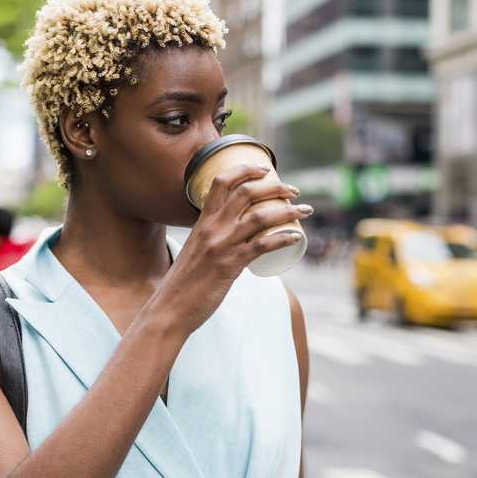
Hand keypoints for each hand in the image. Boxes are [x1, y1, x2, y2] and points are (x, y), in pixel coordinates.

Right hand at [154, 163, 311, 335]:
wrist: (170, 308)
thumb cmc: (184, 283)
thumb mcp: (195, 251)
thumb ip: (212, 241)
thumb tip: (236, 242)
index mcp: (202, 221)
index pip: (222, 182)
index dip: (245, 170)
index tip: (265, 169)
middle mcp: (212, 228)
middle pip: (247, 193)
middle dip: (275, 187)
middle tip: (293, 191)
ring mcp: (222, 245)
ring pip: (260, 216)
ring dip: (288, 211)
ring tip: (305, 210)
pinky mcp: (230, 265)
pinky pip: (263, 245)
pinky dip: (283, 238)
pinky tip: (297, 237)